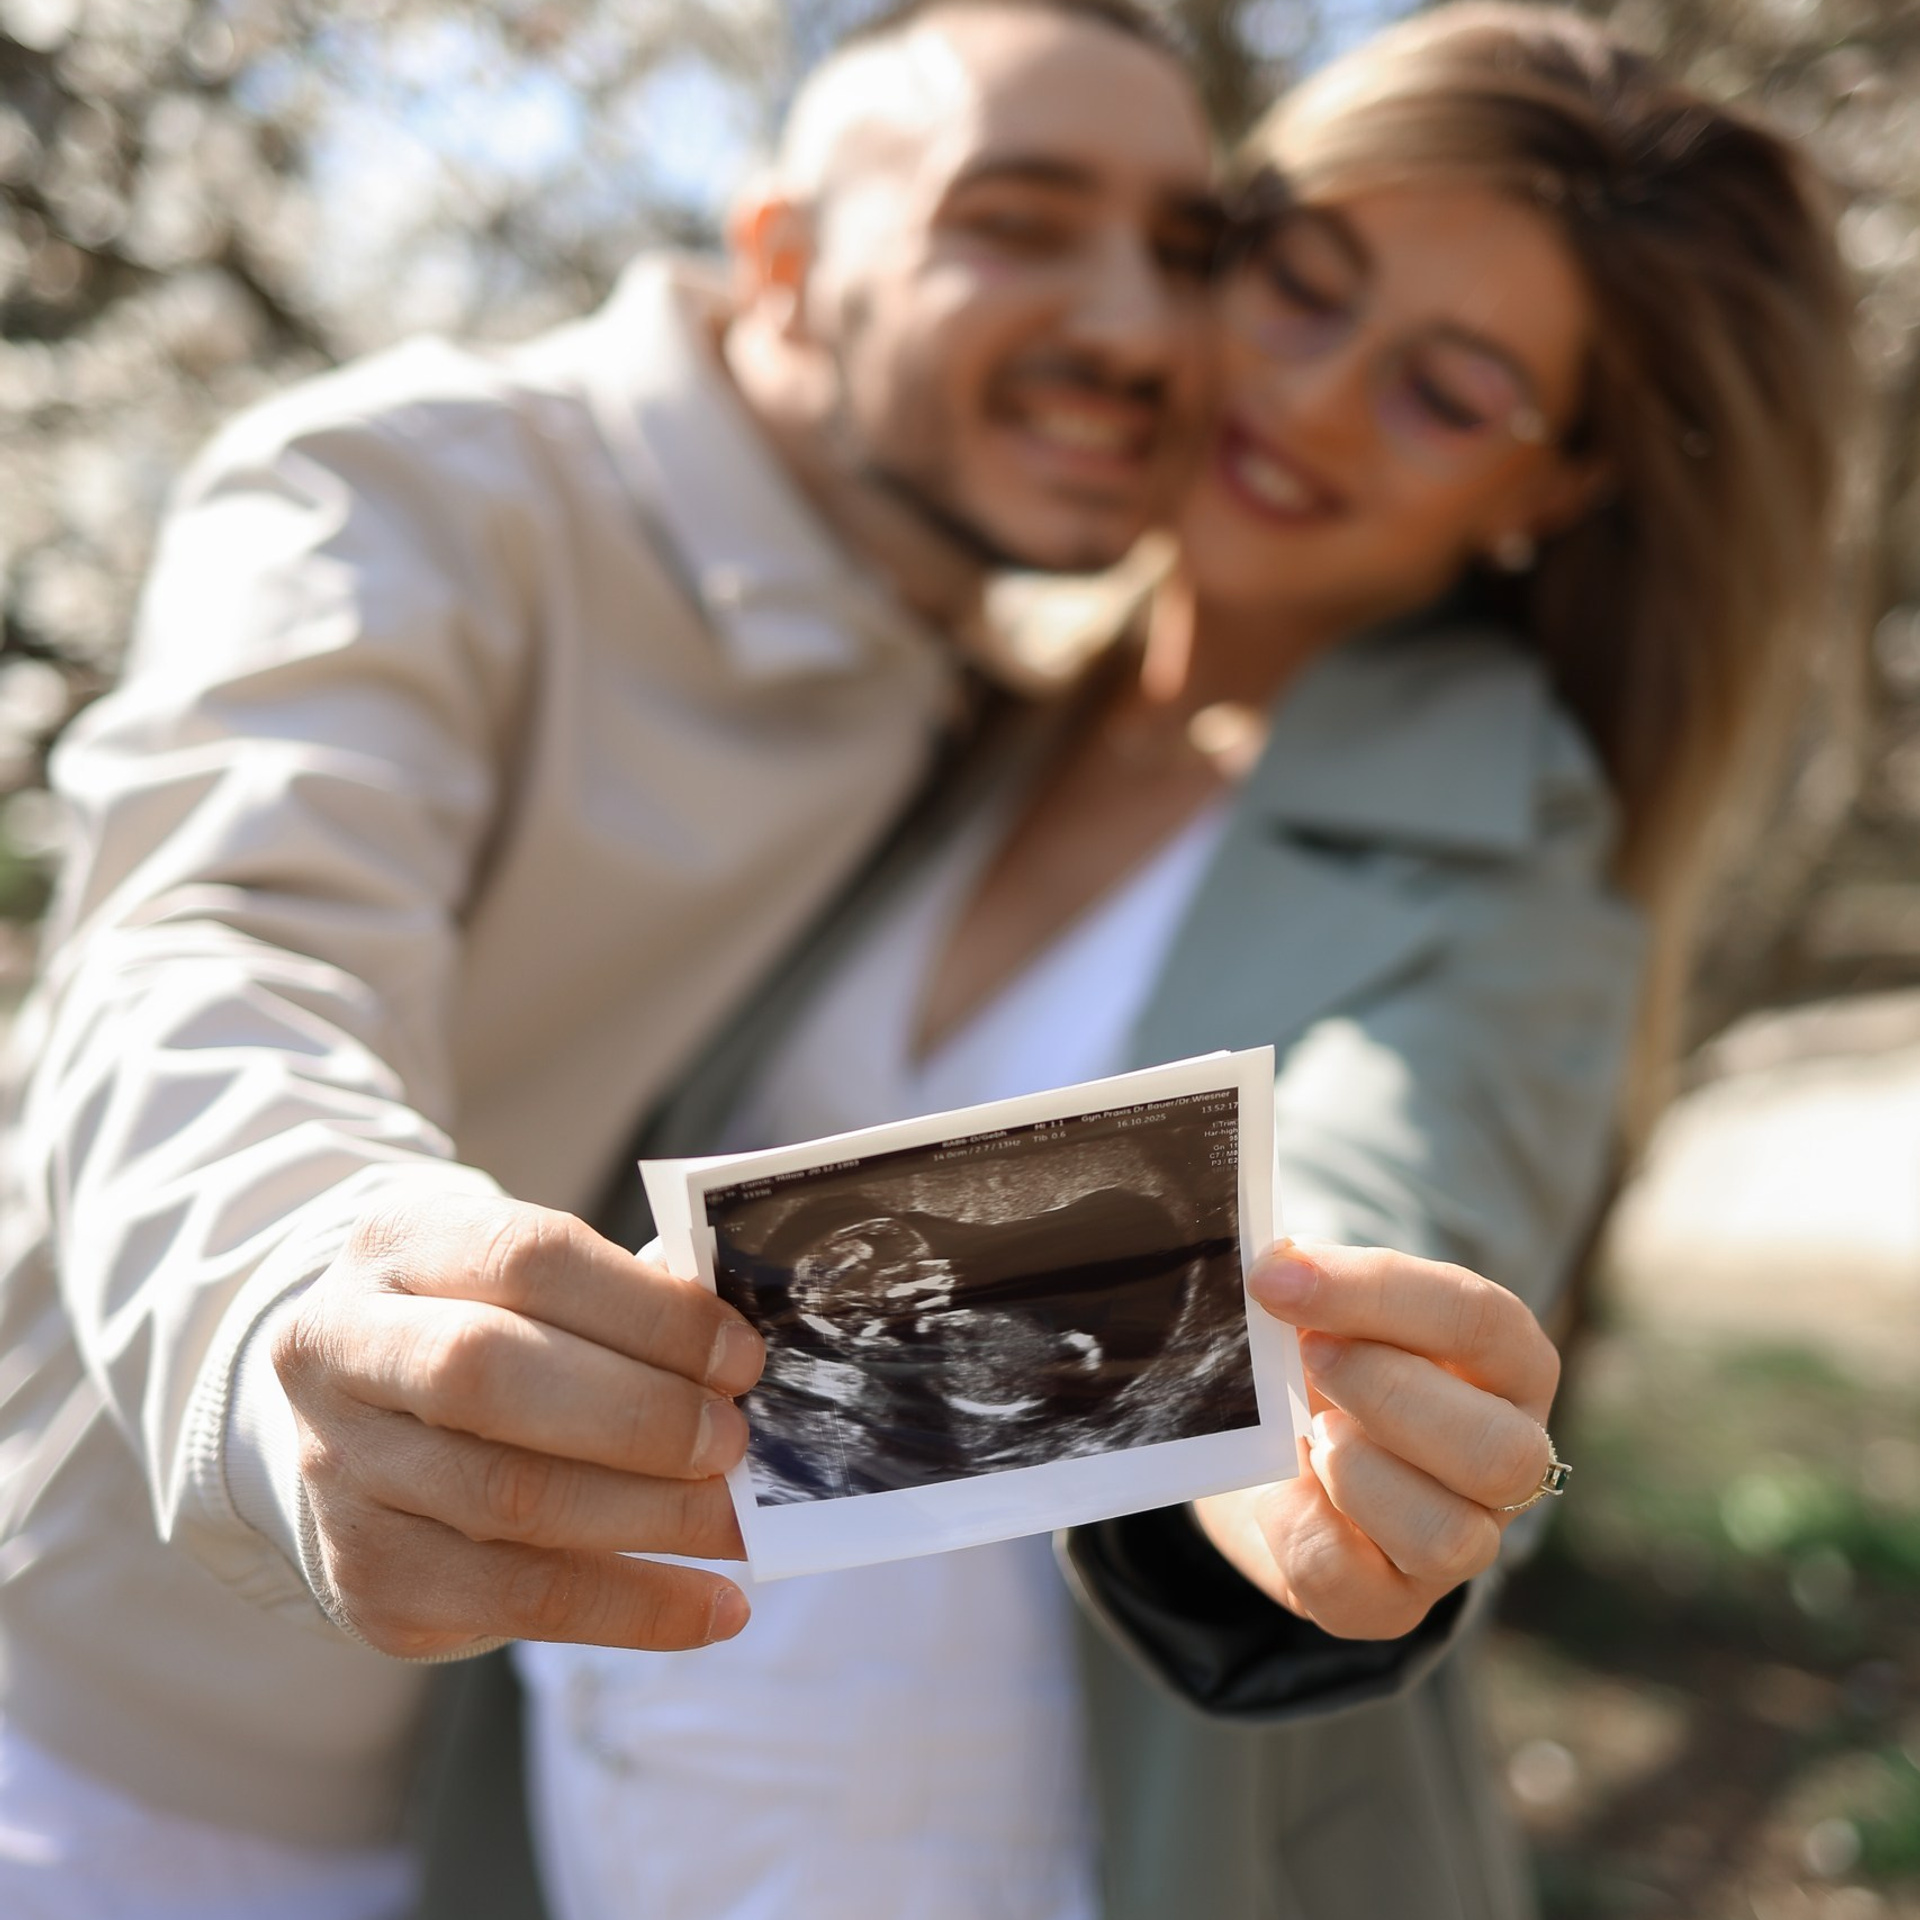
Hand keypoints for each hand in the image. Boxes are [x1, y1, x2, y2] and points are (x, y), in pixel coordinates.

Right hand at [273, 1192, 763, 1658]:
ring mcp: (338, 1470)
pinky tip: (713, 1608)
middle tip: (733, 1443)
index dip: (648, 1311)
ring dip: (650, 1515)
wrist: (368, 1423)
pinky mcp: (368, 1578)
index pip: (527, 1259)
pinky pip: (516, 1601)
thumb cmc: (495, 1330)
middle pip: (488, 1374)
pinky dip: (633, 1608)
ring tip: (737, 1523)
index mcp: (397, 1245)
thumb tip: (737, 1358)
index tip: (740, 1357)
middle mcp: (337, 1350)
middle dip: (638, 1413)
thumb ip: (627, 1300)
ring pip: (507, 1497)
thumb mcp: (537, 1285)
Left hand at [1193, 1239, 1558, 1640]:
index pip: (1477, 1320)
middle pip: (1501, 1451)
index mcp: (1508, 1361)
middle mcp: (1509, 1458)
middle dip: (1387, 1395)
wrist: (1267, 1444)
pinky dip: (1303, 1534)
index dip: (1375, 1294)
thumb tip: (1273, 1266)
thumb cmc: (1313, 1351)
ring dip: (1359, 1476)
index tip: (1278, 1280)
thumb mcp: (1321, 1302)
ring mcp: (1462, 1542)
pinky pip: (1362, 1595)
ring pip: (1450, 1538)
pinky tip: (1278, 1490)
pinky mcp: (1394, 1602)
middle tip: (1306, 1356)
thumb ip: (1308, 1277)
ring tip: (1307, 1435)